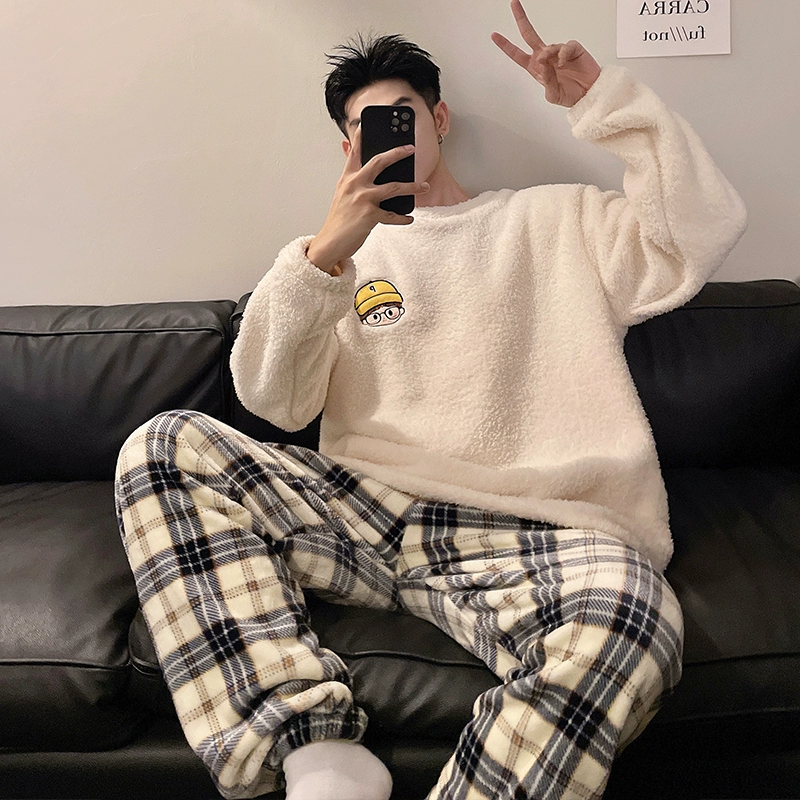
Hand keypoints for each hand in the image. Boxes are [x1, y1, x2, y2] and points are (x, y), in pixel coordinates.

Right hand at [306, 126, 429, 274]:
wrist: (330, 242)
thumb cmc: (338, 221)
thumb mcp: (342, 196)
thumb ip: (352, 183)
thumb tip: (365, 174)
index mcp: (347, 179)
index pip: (354, 153)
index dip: (360, 137)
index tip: (366, 124)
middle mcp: (355, 185)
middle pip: (380, 161)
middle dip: (398, 153)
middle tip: (411, 149)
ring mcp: (363, 199)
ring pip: (393, 187)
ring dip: (412, 186)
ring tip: (423, 186)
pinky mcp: (370, 215)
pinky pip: (393, 215)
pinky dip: (403, 218)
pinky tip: (410, 218)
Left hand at [491, 0, 600, 107]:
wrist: (589, 94)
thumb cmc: (570, 95)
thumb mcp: (553, 95)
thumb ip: (546, 81)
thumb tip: (542, 63)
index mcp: (536, 68)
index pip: (517, 54)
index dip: (506, 45)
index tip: (494, 35)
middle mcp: (545, 57)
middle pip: (529, 35)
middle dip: (521, 19)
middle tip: (513, 4)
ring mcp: (558, 52)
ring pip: (548, 46)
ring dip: (547, 54)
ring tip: (551, 65)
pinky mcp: (572, 49)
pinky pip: (565, 47)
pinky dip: (563, 54)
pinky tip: (563, 63)